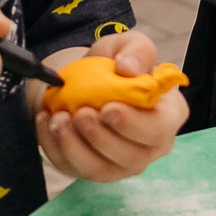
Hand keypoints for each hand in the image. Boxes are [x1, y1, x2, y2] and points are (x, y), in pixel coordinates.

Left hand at [35, 31, 186, 182]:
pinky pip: (74, 169)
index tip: (107, 108)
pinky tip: (47, 123)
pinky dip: (56, 148)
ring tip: (59, 118)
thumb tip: (128, 68)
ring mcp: (122, 165)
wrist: (89, 80)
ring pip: (102, 170)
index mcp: (168, 117)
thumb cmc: (118, 66)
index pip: (158, 131)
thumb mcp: (130, 45)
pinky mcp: (93, 170)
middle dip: (100, 138)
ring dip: (75, 147)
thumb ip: (137, 51)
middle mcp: (150, 148)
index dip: (133, 125)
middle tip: (79, 113)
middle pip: (131, 157)